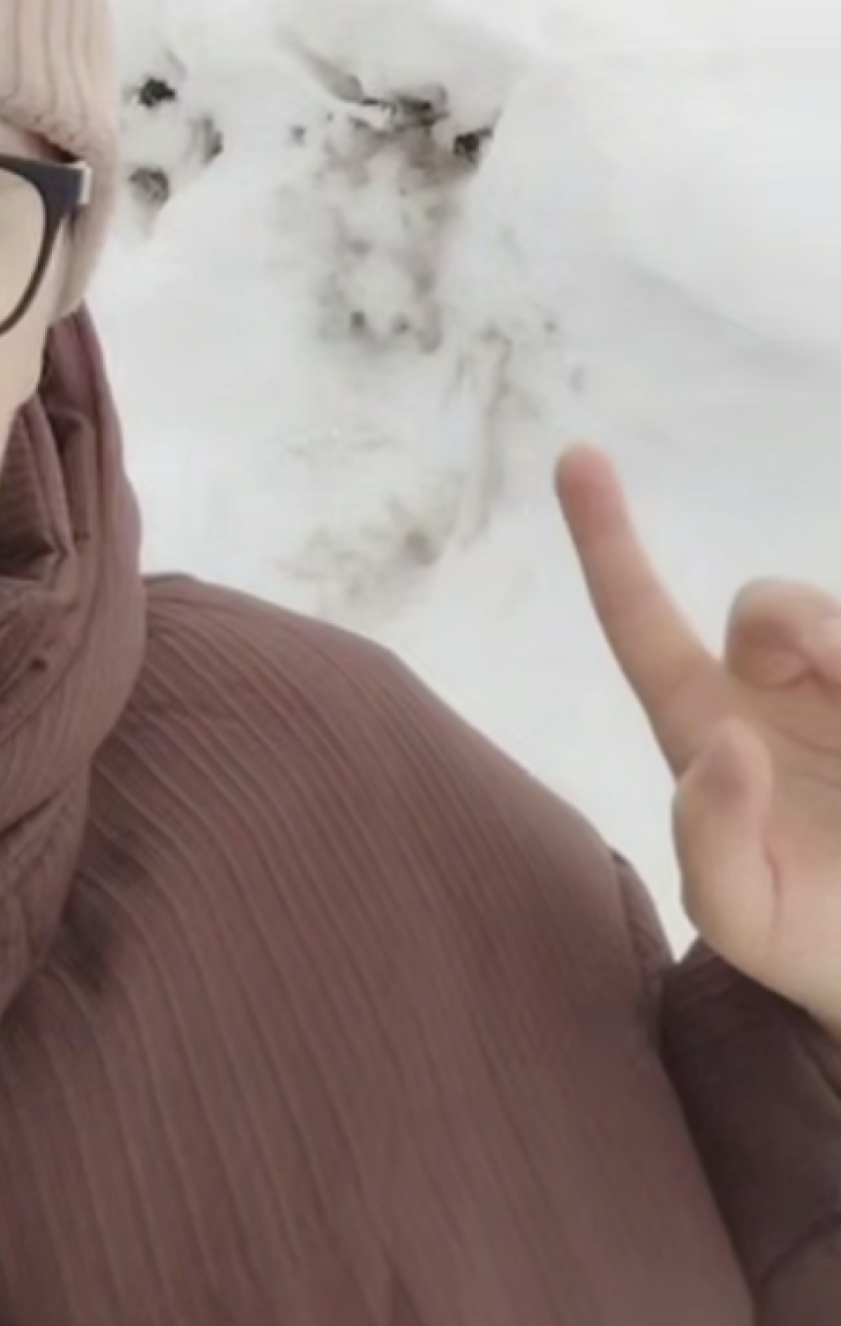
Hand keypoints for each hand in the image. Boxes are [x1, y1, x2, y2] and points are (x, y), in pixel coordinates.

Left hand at [555, 443, 840, 1037]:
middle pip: (772, 607)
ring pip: (832, 620)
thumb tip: (727, 742)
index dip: (605, 540)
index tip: (576, 454)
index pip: (641, 621)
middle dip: (804, 624)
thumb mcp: (741, 912)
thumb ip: (709, 841)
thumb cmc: (811, 937)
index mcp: (707, 724)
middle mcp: (774, 691)